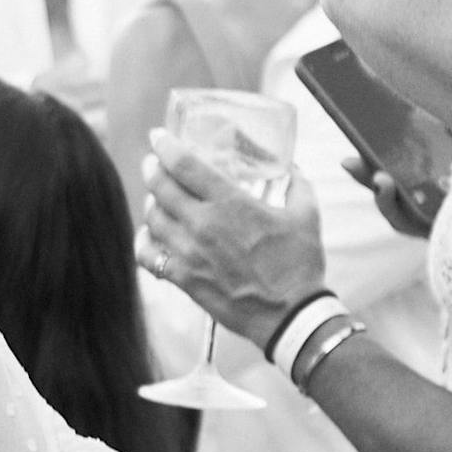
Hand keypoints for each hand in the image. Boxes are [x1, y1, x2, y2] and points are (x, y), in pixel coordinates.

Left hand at [141, 136, 325, 340]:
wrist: (290, 314)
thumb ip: (297, 185)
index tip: (158, 138)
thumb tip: (293, 167)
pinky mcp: (183, 278)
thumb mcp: (306, 215)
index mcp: (230, 203)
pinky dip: (144, 241)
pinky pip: (148, 255)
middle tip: (153, 163)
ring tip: (157, 197)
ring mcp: (189, 252)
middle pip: (160, 187)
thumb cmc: (299, 264)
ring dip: (151, 202)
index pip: (183, 164)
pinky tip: (150, 234)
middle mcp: (203, 224)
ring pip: (152, 218)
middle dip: (153, 169)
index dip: (165, 146)